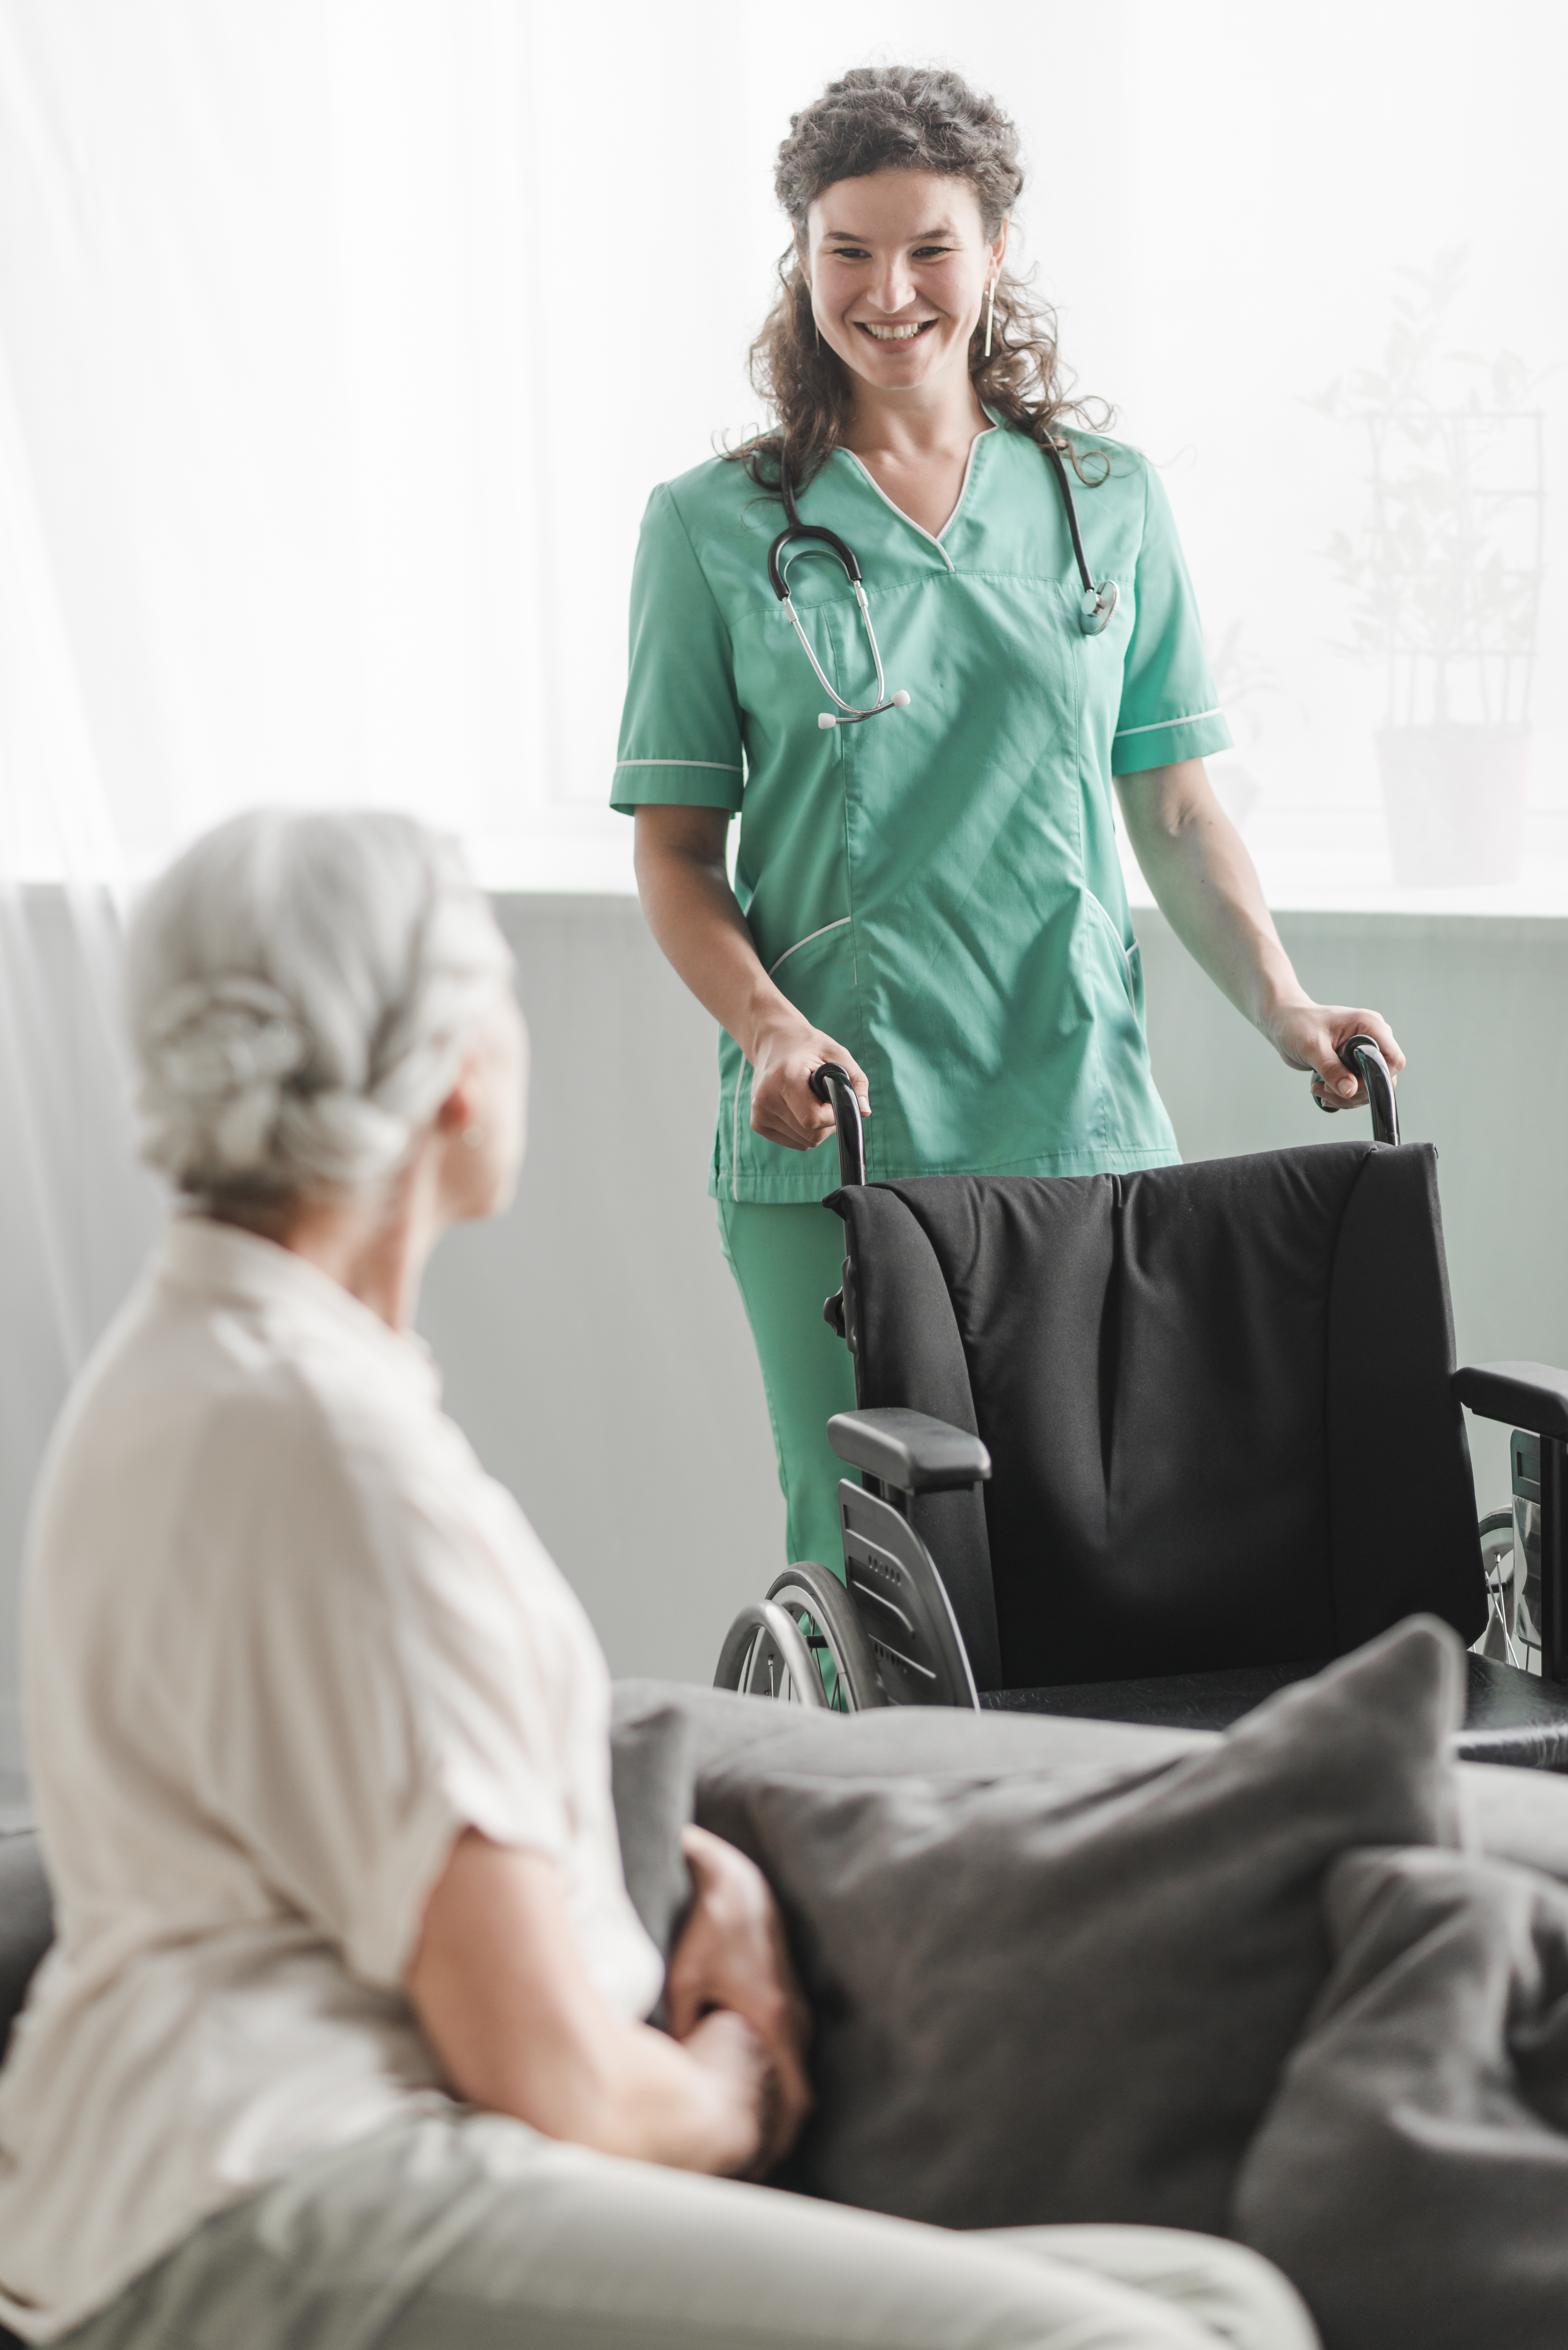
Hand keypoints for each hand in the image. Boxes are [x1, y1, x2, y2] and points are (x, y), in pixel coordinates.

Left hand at [666, 1826, 811, 2169]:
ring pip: (794, 2075)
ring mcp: (795, 2009)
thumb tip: (675, 2077)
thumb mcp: (684, 1983)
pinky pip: (787, 2053)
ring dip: (776, 2107)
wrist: (737, 1883)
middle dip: (777, 2134)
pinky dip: (775, 2080)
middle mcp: (795, 2019)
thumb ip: (684, 2033)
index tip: (765, 2169)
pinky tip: (747, 2093)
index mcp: (774, 2019)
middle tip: (748, 2166)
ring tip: (746, 2141)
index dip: (785, 2140)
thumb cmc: (709, 1929)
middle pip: (799, 2096)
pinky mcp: (787, 2000)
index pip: (797, 2100)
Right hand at [749, 1013, 869, 1152]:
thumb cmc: (808, 1047)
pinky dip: (805, 1130)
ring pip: (805, 1141)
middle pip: (811, 1135)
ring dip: (817, 1127)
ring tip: (811, 1100)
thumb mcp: (836, 1054)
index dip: (833, 1115)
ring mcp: (759, 1113)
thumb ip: (855, 1081)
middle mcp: (766, 1099)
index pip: (813, 1118)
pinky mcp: (758, 1123)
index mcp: (783, 1078)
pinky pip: (795, 1141)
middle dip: (828, 1122)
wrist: (774, 1041)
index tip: (835, 1099)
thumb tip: (864, 1111)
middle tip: (825, 1097)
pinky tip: (800, 1108)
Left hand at [1263, 999, 1404, 1111]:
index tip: (1349, 1085)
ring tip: (1319, 1089)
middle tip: (1326, 1090)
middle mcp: (1372, 1038)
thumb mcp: (1312, 1047)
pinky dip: (1343, 1095)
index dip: (1377, 1078)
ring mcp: (1364, 1052)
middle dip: (1357, 1091)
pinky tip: (1322, 1090)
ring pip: (1371, 1086)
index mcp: (1369, 1025)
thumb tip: (1350, 1090)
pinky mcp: (1354, 1064)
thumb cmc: (1296, 1024)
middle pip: (1383, 1077)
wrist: (1284, 1022)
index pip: (1393, 1059)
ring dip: (1346, 1096)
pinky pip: (1359, 1087)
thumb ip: (1332, 1069)